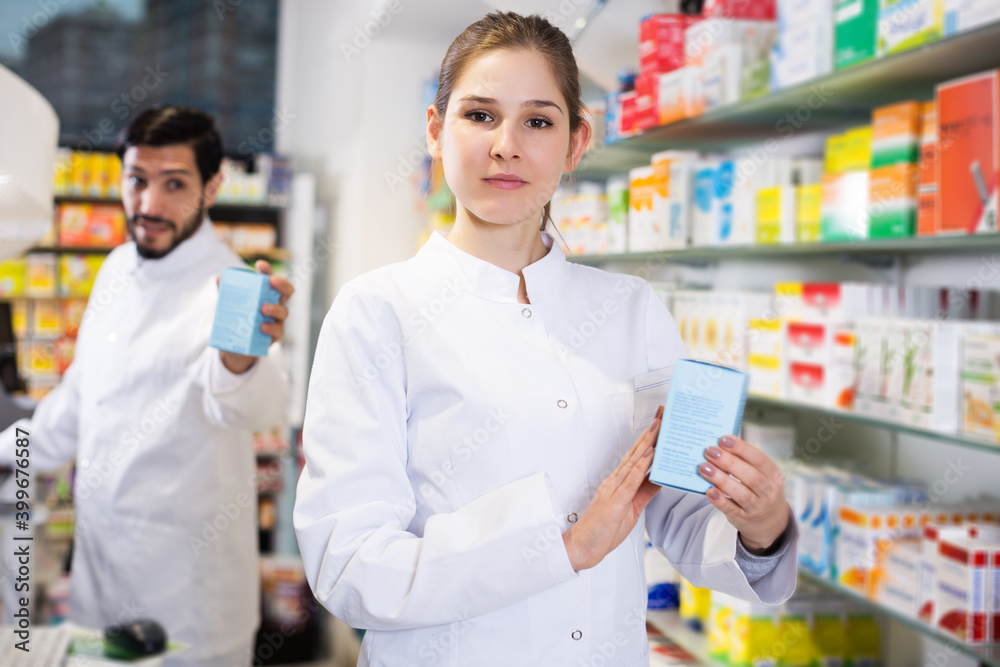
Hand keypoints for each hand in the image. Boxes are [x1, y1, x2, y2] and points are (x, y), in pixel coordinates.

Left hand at [219, 260, 294, 373]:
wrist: (237, 345)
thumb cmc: (238, 318)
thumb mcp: (230, 304)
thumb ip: (225, 291)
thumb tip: (219, 278)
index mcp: (267, 294)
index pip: (271, 278)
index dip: (268, 270)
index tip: (259, 265)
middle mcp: (277, 304)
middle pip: (287, 291)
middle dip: (282, 284)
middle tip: (271, 281)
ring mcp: (278, 320)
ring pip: (284, 312)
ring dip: (275, 308)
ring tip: (263, 308)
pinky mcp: (275, 336)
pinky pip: (278, 331)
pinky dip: (271, 328)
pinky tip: (262, 327)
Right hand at [562, 406, 663, 571]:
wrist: (582, 547)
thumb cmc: (603, 530)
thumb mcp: (632, 508)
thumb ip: (645, 491)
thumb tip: (661, 478)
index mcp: (619, 482)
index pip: (638, 455)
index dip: (650, 438)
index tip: (661, 423)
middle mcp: (616, 481)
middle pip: (637, 452)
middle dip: (652, 432)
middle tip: (663, 414)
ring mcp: (614, 489)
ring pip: (634, 461)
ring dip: (648, 442)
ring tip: (660, 425)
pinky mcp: (615, 501)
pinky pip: (631, 481)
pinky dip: (641, 466)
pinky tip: (650, 455)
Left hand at [699, 435, 789, 552]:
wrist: (770, 522)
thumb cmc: (759, 489)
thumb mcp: (761, 474)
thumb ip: (744, 461)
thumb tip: (719, 445)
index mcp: (773, 474)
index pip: (759, 459)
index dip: (742, 448)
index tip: (723, 439)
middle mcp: (768, 491)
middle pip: (750, 476)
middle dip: (729, 462)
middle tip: (709, 451)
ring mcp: (757, 507)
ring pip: (741, 493)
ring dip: (721, 480)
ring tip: (704, 467)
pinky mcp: (743, 519)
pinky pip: (731, 510)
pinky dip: (720, 500)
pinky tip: (709, 491)